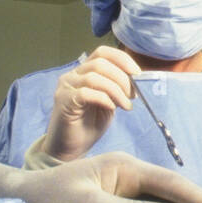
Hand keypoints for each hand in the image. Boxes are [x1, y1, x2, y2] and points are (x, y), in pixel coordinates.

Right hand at [42, 47, 140, 161]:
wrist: (69, 149)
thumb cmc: (88, 126)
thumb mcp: (109, 103)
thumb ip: (116, 88)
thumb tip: (135, 78)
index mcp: (84, 72)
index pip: (102, 53)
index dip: (122, 59)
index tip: (137, 73)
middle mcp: (72, 75)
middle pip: (100, 63)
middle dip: (122, 77)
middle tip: (133, 95)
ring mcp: (66, 87)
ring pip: (95, 77)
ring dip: (116, 90)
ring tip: (126, 105)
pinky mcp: (64, 100)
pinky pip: (86, 92)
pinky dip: (104, 98)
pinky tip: (111, 108)